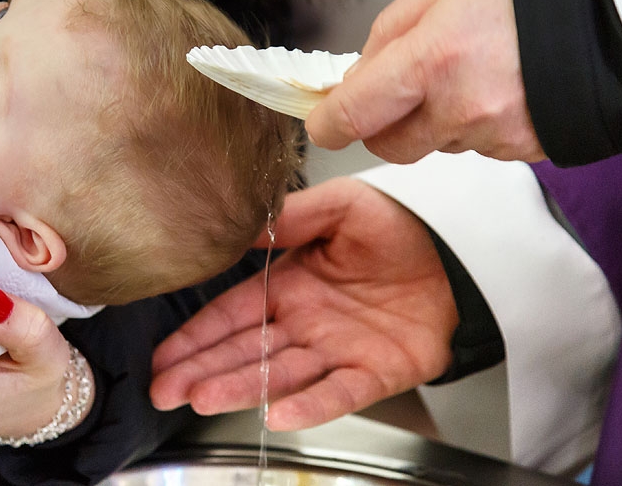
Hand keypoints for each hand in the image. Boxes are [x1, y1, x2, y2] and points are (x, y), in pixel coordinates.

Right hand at [150, 177, 457, 430]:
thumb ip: (294, 216)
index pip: (230, 315)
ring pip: (278, 375)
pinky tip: (276, 416)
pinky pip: (338, 393)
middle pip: (243, 352)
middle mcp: (304, 323)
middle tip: (163, 389)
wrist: (459, 251)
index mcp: (288, 284)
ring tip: (201, 399)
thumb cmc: (398, 226)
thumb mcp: (341, 205)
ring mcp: (335, 351)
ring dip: (238, 388)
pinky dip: (309, 406)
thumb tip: (244, 229)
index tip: (162, 357)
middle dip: (200, 371)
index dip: (195, 336)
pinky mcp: (373, 373)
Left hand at [306, 0, 543, 163]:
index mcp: (432, 59)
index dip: (327, 123)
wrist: (608, 8)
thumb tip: (356, 76)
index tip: (321, 121)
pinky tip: (495, 89)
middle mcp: (461, 106)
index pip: (354, 114)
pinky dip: (471, 125)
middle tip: (392, 95)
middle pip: (388, 145)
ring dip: (431, 121)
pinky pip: (474, 147)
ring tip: (466, 73)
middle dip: (379, 125)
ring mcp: (494, 134)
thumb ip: (387, 34)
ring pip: (433, 145)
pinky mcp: (521, 150)